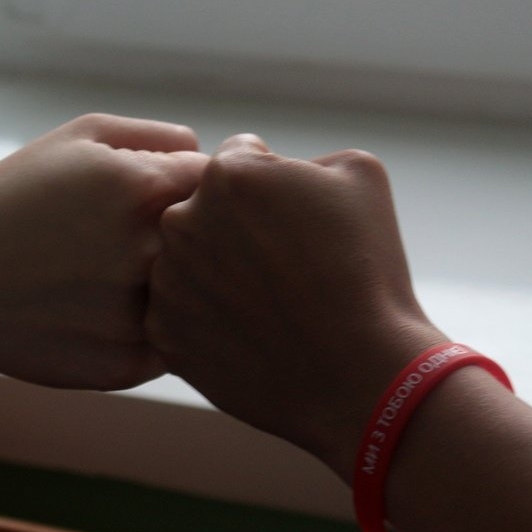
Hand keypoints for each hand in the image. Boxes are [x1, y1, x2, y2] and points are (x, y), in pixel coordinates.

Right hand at [0, 113, 206, 389]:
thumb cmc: (14, 200)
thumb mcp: (78, 138)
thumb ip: (157, 136)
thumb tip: (213, 155)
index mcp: (143, 190)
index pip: (221, 186)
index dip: (199, 191)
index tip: (168, 199)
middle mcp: (148, 255)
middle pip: (218, 246)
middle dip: (193, 240)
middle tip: (142, 242)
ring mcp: (138, 317)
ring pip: (197, 301)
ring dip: (178, 289)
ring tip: (118, 279)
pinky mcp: (125, 365)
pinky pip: (170, 345)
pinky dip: (152, 330)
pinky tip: (106, 313)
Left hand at [146, 134, 444, 473]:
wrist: (359, 373)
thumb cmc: (367, 272)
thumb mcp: (360, 176)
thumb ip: (305, 157)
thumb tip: (277, 170)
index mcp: (226, 175)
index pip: (238, 162)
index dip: (273, 188)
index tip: (297, 221)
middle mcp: (181, 222)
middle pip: (204, 212)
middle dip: (236, 229)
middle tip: (282, 266)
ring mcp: (167, 283)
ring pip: (188, 264)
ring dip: (217, 274)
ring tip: (268, 305)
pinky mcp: (164, 335)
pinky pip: (180, 314)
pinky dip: (207, 321)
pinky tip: (249, 333)